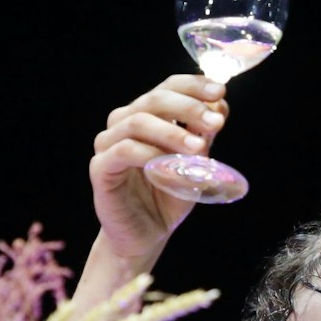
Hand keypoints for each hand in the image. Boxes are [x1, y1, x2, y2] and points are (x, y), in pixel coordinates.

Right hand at [83, 73, 228, 287]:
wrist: (146, 235)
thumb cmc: (168, 196)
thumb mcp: (195, 164)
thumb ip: (203, 136)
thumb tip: (220, 107)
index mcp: (147, 115)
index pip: (168, 87)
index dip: (193, 86)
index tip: (219, 92)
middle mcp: (124, 123)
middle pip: (154, 100)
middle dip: (189, 108)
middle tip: (215, 124)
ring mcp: (109, 144)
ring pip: (138, 122)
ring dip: (172, 132)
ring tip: (199, 148)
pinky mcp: (100, 168)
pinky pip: (123, 151)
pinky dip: (150, 154)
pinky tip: (170, 165)